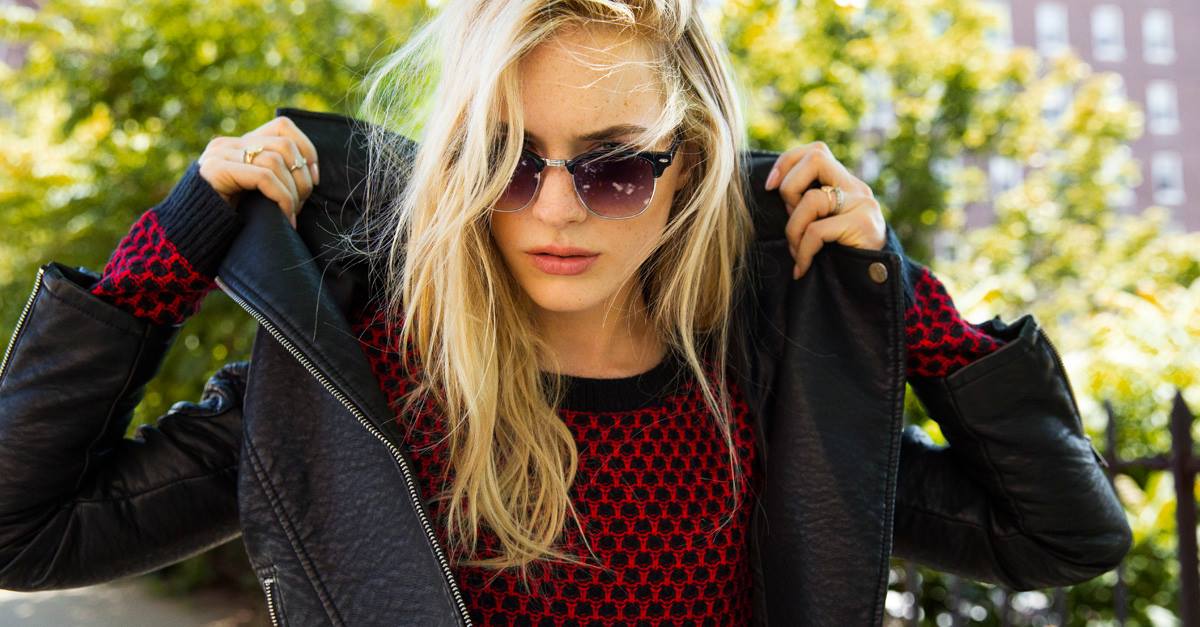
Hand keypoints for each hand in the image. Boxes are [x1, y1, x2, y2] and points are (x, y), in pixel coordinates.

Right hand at [196, 115, 319, 229]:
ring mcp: (219, 155)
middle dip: (302, 177)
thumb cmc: (229, 221)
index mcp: (239, 144)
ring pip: (276, 160)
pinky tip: (285, 217)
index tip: (314, 179)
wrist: (188, 240)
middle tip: (302, 204)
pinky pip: (264, 177)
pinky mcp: (216, 171)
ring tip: (291, 214)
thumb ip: (273, 175)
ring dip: (293, 191)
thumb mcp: (256, 193)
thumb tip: (311, 172)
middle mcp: (228, 144)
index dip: (306, 150)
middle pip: (284, 144)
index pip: (282, 127)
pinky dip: (282, 198)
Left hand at [764, 141, 886, 278]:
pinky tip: (802, 267)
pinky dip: (802, 251)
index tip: (770, 187)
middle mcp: (856, 188)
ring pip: (811, 199)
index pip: (815, 151)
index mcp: (844, 184)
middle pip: (816, 157)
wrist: (872, 286)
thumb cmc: (839, 257)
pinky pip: (817, 231)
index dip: (787, 162)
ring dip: (792, 229)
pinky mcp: (863, 225)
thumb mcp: (822, 224)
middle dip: (789, 187)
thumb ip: (807, 205)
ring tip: (796, 252)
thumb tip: (774, 190)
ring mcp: (863, 204)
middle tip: (788, 217)